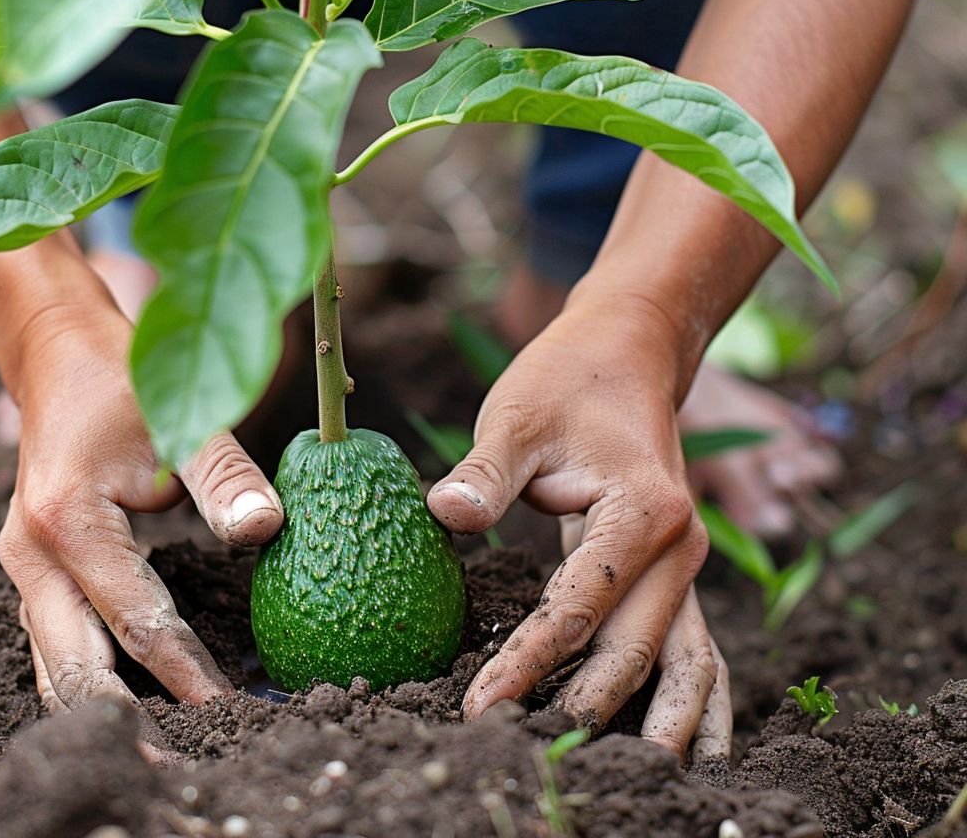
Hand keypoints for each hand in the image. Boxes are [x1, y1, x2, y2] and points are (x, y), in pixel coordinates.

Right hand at [0, 304, 282, 760]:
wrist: (59, 357)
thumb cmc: (124, 384)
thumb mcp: (182, 420)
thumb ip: (227, 480)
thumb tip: (269, 532)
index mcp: (67, 521)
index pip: (135, 618)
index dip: (184, 671)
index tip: (229, 712)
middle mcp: (29, 556)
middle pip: (72, 667)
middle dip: (126, 723)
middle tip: (180, 768)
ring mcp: (23, 569)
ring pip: (53, 666)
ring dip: (102, 713)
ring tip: (156, 756)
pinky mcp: (34, 573)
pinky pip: (55, 645)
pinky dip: (89, 682)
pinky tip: (127, 712)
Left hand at [427, 293, 725, 757]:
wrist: (629, 353)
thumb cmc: (564, 382)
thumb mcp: (514, 417)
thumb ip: (484, 474)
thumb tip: (446, 515)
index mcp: (644, 511)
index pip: (579, 606)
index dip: (528, 662)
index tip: (478, 708)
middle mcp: (682, 548)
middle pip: (637, 653)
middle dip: (582, 712)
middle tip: (520, 758)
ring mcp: (688, 568)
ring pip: (690, 670)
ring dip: (659, 730)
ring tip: (622, 788)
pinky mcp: (676, 577)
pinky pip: (695, 656)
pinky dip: (690, 708)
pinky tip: (686, 758)